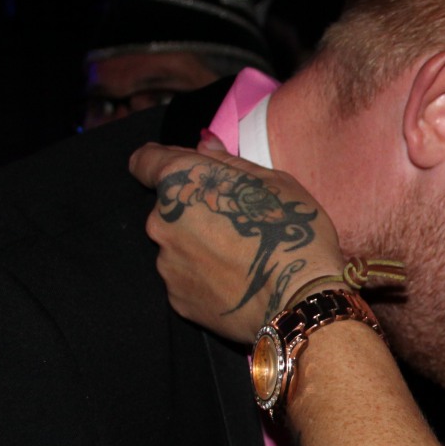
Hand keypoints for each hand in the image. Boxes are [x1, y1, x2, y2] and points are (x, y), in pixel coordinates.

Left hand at [128, 141, 343, 342]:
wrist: (299, 300)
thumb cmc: (292, 232)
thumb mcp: (272, 182)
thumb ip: (227, 161)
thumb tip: (202, 145)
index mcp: (181, 182)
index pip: (145, 161)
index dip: (163, 162)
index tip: (186, 172)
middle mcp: (161, 221)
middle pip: (168, 207)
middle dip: (193, 210)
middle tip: (236, 221)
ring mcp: (166, 263)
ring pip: (177, 245)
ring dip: (199, 246)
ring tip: (240, 257)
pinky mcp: (177, 299)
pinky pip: (186, 279)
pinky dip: (205, 277)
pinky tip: (236, 281)